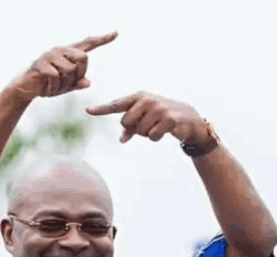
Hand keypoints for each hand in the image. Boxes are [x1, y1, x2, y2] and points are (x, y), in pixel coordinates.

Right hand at [10, 31, 117, 100]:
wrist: (25, 90)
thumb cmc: (46, 86)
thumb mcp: (65, 86)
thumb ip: (77, 83)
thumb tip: (88, 83)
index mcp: (67, 53)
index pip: (87, 44)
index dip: (102, 39)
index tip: (116, 33)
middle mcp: (59, 50)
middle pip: (84, 58)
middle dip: (79, 74)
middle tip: (67, 84)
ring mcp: (49, 55)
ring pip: (71, 70)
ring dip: (65, 85)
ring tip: (54, 86)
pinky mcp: (41, 64)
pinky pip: (57, 77)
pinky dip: (54, 88)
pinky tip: (46, 88)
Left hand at [86, 91, 210, 143]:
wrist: (188, 118)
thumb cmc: (161, 117)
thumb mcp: (144, 120)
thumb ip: (130, 128)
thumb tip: (121, 140)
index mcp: (138, 97)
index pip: (116, 105)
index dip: (101, 109)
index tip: (88, 110)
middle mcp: (146, 100)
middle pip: (125, 122)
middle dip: (135, 128)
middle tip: (148, 124)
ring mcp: (158, 108)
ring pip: (140, 131)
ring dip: (147, 134)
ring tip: (158, 126)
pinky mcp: (168, 118)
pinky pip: (152, 136)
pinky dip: (156, 137)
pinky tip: (165, 130)